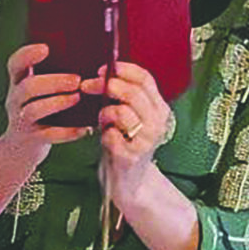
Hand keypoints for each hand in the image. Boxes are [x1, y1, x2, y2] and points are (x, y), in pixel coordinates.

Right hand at [0, 43, 91, 158]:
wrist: (22, 148)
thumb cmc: (40, 111)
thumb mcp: (39, 91)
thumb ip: (55, 75)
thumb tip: (91, 59)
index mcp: (19, 82)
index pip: (15, 64)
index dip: (27, 54)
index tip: (45, 48)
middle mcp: (16, 100)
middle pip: (27, 87)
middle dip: (53, 82)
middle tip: (76, 80)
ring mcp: (21, 120)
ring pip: (33, 110)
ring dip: (58, 102)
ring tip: (77, 98)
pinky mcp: (31, 139)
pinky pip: (48, 135)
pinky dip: (68, 132)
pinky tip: (85, 129)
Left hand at [91, 59, 175, 197]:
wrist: (128, 181)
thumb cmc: (125, 144)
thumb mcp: (130, 118)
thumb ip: (125, 98)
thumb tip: (104, 74)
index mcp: (159, 109)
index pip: (146, 80)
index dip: (124, 70)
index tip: (105, 68)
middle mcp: (157, 123)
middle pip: (133, 93)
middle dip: (108, 85)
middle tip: (89, 86)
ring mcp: (146, 141)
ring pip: (121, 112)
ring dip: (105, 113)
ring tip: (103, 121)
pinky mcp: (131, 156)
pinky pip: (110, 135)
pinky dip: (103, 134)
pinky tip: (106, 139)